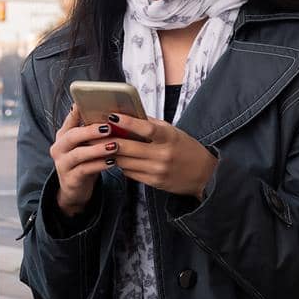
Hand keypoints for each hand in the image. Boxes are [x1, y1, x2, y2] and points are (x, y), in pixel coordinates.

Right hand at [48, 103, 121, 216]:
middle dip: (90, 131)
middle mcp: (59, 148)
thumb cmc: (84, 161)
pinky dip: (99, 165)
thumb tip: (109, 113)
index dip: (77, 112)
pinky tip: (112, 162)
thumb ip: (90, 130)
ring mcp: (62, 164)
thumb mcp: (84, 145)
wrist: (75, 189)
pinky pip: (85, 170)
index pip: (69, 120)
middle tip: (108, 127)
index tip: (86, 103)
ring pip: (79, 154)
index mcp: (63, 136)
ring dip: (97, 149)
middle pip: (72, 136)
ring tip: (114, 145)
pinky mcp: (70, 179)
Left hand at [101, 112, 217, 198]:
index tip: (111, 116)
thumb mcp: (173, 132)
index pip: (146, 128)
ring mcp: (157, 170)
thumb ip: (152, 124)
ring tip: (99, 145)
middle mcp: (163, 155)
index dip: (127, 122)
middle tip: (93, 133)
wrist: (204, 174)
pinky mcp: (154, 183)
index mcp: (169, 138)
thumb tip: (128, 115)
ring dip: (111, 153)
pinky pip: (130, 173)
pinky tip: (116, 158)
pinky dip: (121, 165)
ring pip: (124, 162)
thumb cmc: (186, 148)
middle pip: (128, 147)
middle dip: (108, 140)